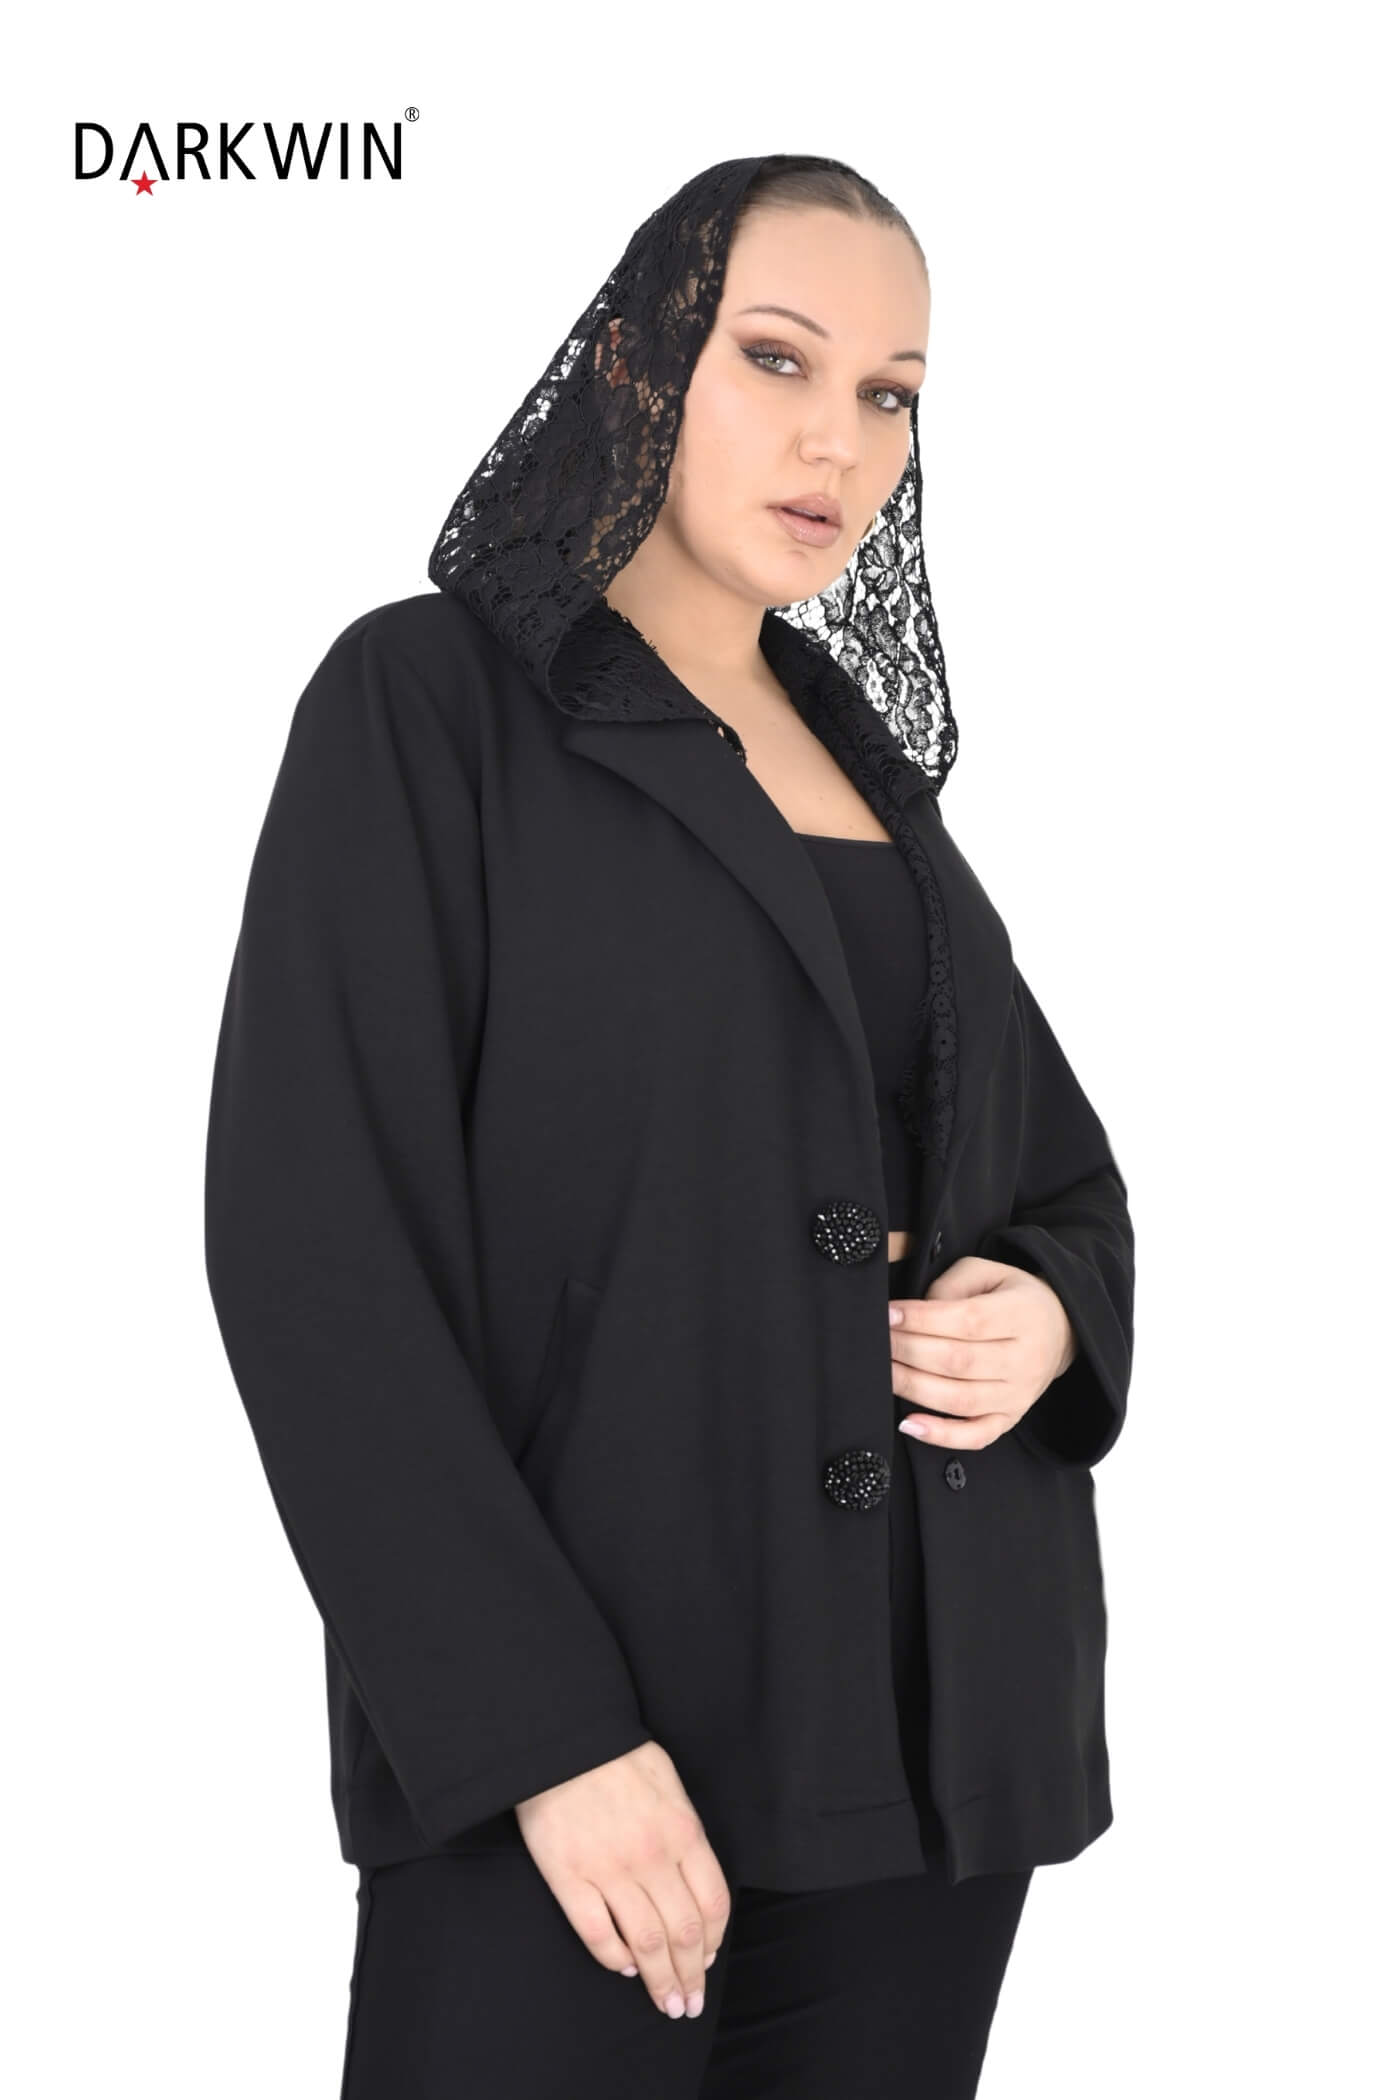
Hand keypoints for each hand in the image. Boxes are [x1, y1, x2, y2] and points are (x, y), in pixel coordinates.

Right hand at [514, 1738, 730, 2020]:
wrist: (562, 1736)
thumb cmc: (617, 1755)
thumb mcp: (669, 1784)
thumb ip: (684, 1833)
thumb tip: (691, 1883)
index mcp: (682, 1831)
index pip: (712, 1903)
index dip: (714, 1941)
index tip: (709, 1960)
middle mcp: (652, 1856)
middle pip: (682, 1932)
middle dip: (690, 1974)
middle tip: (689, 2003)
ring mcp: (609, 1869)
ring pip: (645, 1941)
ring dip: (659, 1979)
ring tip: (665, 2002)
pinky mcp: (569, 1877)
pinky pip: (598, 1934)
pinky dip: (614, 1958)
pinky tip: (623, 1968)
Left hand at [888, 1256, 1077, 1449]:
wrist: (1059, 1329)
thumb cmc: (1012, 1298)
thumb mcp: (988, 1272)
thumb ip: (950, 1286)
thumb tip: (914, 1314)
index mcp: (1022, 1315)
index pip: (967, 1321)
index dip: (922, 1319)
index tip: (889, 1315)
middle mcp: (1024, 1359)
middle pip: (958, 1361)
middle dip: (908, 1350)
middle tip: (878, 1341)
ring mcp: (1018, 1394)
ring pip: (960, 1399)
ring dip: (913, 1387)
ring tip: (883, 1372)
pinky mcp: (1010, 1418)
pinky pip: (975, 1435)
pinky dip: (941, 1435)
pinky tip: (910, 1423)